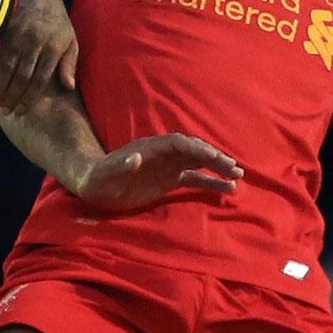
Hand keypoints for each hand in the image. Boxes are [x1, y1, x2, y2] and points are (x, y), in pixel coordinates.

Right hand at [0, 0, 77, 113]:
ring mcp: (18, 35)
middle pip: (22, 75)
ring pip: (7, 67)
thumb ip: (69, 63)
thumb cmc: (56, 22)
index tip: (21, 110)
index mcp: (54, 46)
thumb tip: (69, 87)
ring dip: (0, 88)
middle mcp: (35, 42)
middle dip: (13, 96)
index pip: (40, 78)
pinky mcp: (5, 30)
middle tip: (5, 112)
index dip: (30, 96)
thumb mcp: (70, 39)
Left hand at [72, 133, 241, 211]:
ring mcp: (168, 167)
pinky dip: (210, 183)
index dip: (196, 149)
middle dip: (213, 158)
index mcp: (151, 148)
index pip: (179, 144)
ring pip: (198, 164)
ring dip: (218, 169)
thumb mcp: (107, 173)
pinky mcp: (169, 181)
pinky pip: (194, 179)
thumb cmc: (99, 178)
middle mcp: (163, 155)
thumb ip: (121, 165)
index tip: (214, 157)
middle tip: (234, 167)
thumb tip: (136, 158)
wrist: (94, 186)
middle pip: (193, 151)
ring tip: (238, 176)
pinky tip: (227, 188)